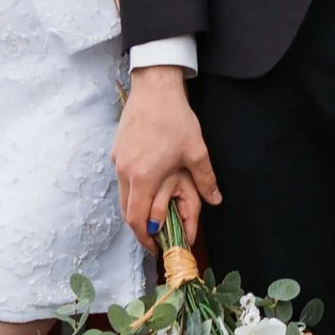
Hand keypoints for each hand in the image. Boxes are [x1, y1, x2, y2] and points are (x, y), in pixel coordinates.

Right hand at [114, 70, 221, 246]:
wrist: (155, 87)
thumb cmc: (175, 118)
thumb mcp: (196, 151)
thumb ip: (206, 180)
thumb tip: (216, 200)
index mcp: (144, 178)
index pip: (138, 220)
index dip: (146, 238)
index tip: (156, 247)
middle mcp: (125, 173)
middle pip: (127, 213)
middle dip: (139, 229)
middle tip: (155, 237)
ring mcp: (118, 161)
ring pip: (122, 197)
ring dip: (135, 209)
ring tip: (152, 215)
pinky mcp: (117, 150)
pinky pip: (121, 179)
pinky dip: (132, 191)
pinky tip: (147, 187)